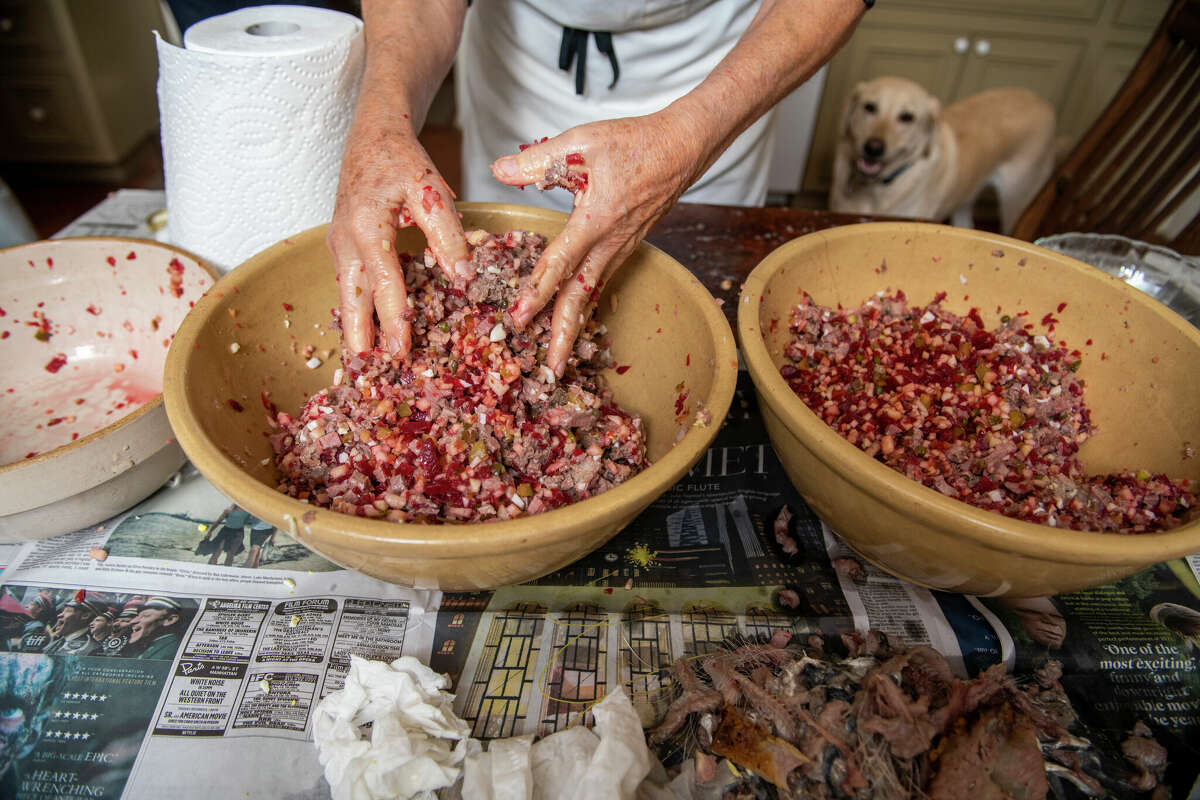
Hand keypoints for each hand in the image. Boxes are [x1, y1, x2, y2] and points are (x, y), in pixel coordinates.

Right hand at [327, 124, 470, 354]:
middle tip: (371, 370)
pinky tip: (368, 334)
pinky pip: (348, 285)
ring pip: (346, 295)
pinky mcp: (342, 248)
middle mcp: (345, 240)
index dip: (393, 317)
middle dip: (361, 335)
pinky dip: (357, 310)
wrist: (372, 135)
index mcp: (367, 225)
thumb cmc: (402, 161)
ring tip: (367, 363)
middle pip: (351, 298)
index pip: (383, 281)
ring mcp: (339, 245)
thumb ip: (448, 233)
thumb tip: (463, 277)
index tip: (401, 349)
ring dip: (356, 328)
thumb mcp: (431, 190)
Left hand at [491, 111, 703, 376]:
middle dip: (563, 336)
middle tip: (549, 369)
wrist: (681, 148)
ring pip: (591, 295)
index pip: (560, 265)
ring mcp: (620, 249)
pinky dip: (585, 306)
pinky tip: (573, 320)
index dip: (536, 293)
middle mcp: (609, 244)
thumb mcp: (581, 143)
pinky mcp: (624, 247)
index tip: (517, 319)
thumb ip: (538, 160)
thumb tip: (499, 170)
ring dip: (573, 327)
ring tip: (557, 357)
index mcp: (596, 221)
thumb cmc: (635, 142)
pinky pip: (600, 282)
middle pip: (581, 298)